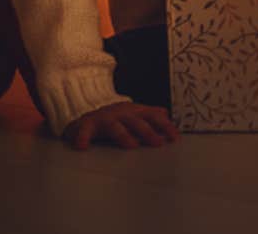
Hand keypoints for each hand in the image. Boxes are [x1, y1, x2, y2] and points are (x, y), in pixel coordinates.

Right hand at [62, 101, 178, 150]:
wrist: (84, 113)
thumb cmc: (113, 118)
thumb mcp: (132, 114)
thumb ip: (148, 115)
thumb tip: (166, 114)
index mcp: (133, 111)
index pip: (152, 116)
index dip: (164, 126)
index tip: (175, 137)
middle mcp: (120, 113)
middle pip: (136, 121)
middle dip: (148, 131)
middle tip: (158, 143)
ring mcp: (103, 118)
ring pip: (114, 126)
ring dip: (123, 135)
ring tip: (131, 145)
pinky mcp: (86, 125)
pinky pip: (84, 131)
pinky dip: (83, 137)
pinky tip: (82, 146)